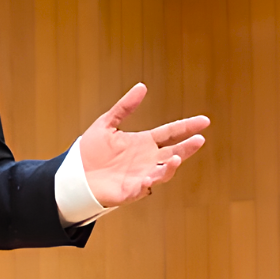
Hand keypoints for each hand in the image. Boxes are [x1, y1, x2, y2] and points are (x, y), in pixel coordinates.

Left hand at [79, 84, 209, 207]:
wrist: (75, 174)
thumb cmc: (90, 150)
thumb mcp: (106, 123)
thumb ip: (124, 107)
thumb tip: (142, 87)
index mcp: (144, 143)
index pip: (171, 133)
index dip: (187, 127)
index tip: (204, 121)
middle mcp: (147, 160)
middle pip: (173, 152)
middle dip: (187, 147)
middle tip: (199, 140)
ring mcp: (140, 176)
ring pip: (163, 173)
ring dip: (171, 167)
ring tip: (176, 158)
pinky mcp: (129, 191)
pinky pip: (141, 190)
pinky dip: (147, 185)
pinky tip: (149, 178)